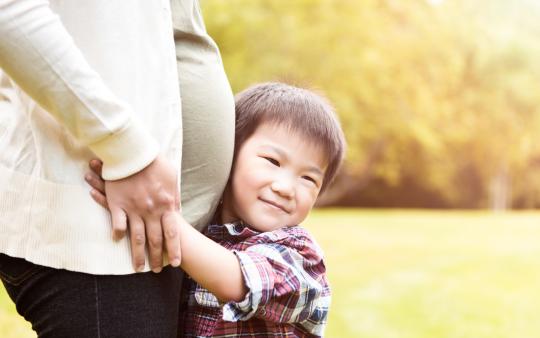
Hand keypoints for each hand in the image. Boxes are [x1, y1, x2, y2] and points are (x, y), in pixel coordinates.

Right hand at [86, 157, 180, 272]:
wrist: (134, 152)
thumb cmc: (155, 163)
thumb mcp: (172, 179)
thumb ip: (174, 197)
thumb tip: (176, 210)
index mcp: (166, 205)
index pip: (173, 233)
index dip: (175, 250)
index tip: (176, 263)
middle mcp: (151, 210)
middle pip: (156, 240)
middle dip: (157, 258)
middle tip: (156, 271)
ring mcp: (134, 209)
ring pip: (137, 238)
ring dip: (138, 255)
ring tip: (138, 268)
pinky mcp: (118, 204)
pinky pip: (118, 224)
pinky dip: (118, 235)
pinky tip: (118, 242)